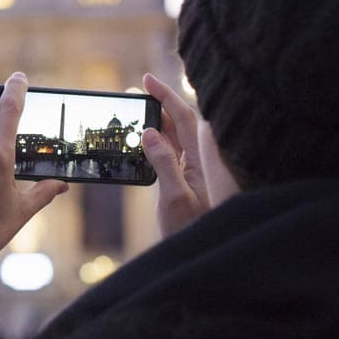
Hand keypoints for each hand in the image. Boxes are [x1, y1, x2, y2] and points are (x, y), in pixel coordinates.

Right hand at [141, 72, 209, 235]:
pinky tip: (143, 140)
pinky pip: (170, 152)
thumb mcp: (174, 196)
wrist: (198, 258)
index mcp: (201, 161)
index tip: (147, 80)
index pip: (184, 118)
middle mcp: (198, 162)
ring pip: (175, 137)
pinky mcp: (183, 181)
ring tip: (138, 110)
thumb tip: (149, 132)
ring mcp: (191, 171)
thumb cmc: (191, 231)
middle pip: (180, 123)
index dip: (166, 96)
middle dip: (160, 103)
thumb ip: (164, 162)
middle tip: (139, 92)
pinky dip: (156, 140)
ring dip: (157, 121)